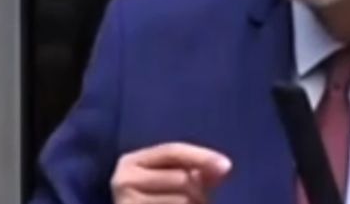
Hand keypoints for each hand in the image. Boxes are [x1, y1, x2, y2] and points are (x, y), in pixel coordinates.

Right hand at [111, 142, 232, 203]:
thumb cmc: (155, 201)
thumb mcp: (169, 180)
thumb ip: (193, 169)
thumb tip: (222, 167)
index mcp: (131, 162)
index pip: (172, 151)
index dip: (202, 156)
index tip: (227, 166)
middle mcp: (123, 181)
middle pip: (181, 178)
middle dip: (198, 192)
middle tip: (198, 202)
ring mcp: (126, 203)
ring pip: (183, 201)